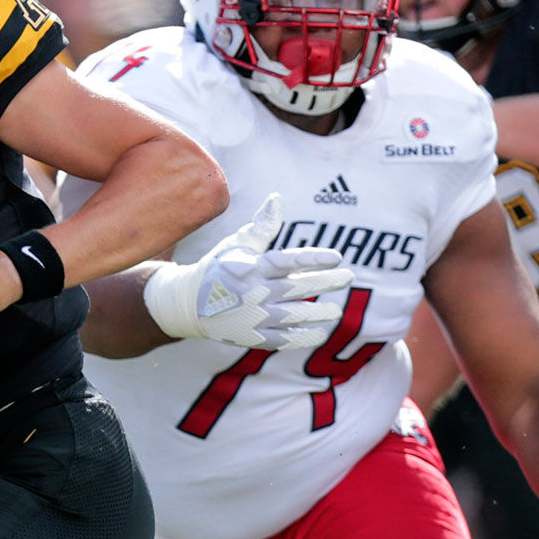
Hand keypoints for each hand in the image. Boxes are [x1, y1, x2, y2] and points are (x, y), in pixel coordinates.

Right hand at [143, 193, 353, 349]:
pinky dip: (304, 337)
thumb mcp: (238, 244)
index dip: (314, 259)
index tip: (337, 257)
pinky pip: (284, 340)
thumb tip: (278, 198)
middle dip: (326, 282)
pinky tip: (322, 332)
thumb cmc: (220, 268)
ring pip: (294, 316)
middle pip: (297, 288)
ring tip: (338, 311)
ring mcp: (254, 317)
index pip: (289, 262)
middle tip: (349, 277)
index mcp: (252, 267)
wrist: (189, 304)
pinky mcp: (253, 337)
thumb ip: (262, 226)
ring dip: (319, 314)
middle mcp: (255, 292)